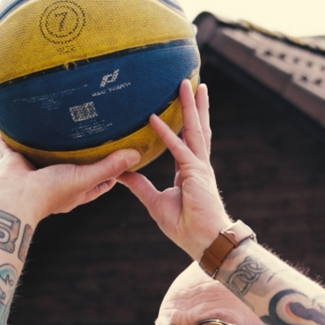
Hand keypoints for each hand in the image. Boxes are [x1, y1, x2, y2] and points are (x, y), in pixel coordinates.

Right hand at [0, 136, 140, 224]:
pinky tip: (10, 124)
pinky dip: (7, 138)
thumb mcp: (86, 178)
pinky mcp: (15, 161)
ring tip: (57, 122)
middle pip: (73, 164)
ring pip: (44, 153)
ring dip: (48, 142)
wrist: (17, 196)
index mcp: (74, 189)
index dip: (111, 170)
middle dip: (81, 152)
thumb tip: (136, 155)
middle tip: (94, 131)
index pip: (99, 180)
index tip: (122, 154)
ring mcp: (35, 170)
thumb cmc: (52, 192)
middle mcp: (56, 179)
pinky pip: (10, 146)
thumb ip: (109, 167)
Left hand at [118, 79, 233, 260]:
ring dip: (189, 107)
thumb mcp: (154, 202)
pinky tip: (153, 117)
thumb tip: (122, 173)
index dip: (182, 123)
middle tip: (189, 83)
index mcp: (189, 172)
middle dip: (193, 106)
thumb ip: (140, 185)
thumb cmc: (185, 226)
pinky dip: (165, 132)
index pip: (185, 141)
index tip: (179, 106)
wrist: (203, 241)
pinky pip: (176, 148)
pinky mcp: (194, 173)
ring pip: (193, 130)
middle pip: (195, 129)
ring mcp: (198, 167)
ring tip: (187, 85)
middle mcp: (196, 165)